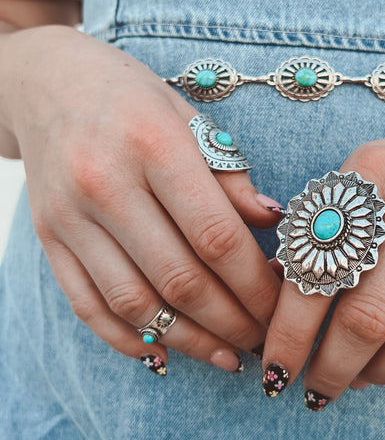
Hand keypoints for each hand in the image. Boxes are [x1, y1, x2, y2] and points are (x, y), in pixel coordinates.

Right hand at [2, 25, 280, 372]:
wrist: (47, 83)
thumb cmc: (131, 97)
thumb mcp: (189, 116)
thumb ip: (230, 174)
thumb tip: (274, 223)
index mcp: (153, 145)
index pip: (216, 235)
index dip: (255, 283)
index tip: (283, 306)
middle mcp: (105, 184)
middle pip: (179, 278)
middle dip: (231, 321)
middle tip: (264, 340)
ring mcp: (70, 217)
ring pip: (135, 303)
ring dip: (188, 341)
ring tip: (227, 356)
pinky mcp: (48, 239)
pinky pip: (87, 305)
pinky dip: (128, 339)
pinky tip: (163, 354)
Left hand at [262, 80, 384, 428]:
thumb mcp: (362, 174)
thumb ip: (322, 226)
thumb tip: (279, 303)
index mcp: (376, 176)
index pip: (319, 272)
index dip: (289, 333)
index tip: (274, 369)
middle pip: (370, 316)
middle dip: (330, 368)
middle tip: (312, 389)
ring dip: (377, 377)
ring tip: (355, 382)